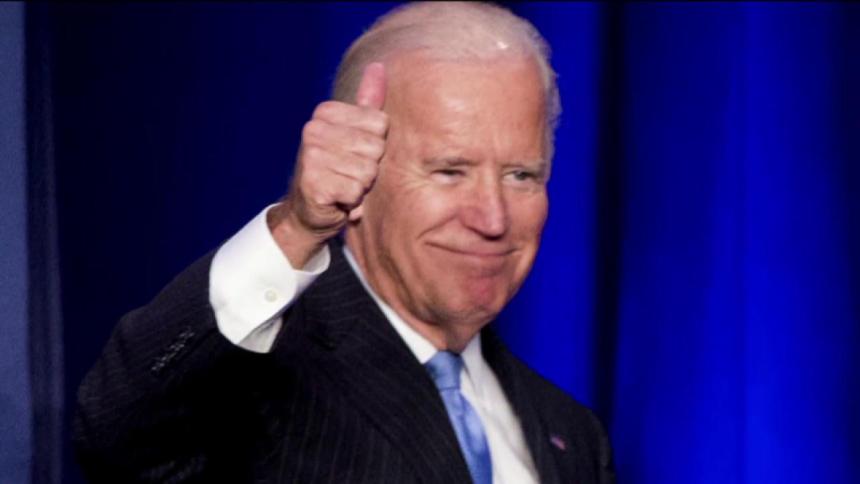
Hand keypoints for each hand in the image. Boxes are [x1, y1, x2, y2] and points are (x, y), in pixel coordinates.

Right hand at [269, 62, 387, 267]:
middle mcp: (313, 130)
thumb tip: (378, 66)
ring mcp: (310, 156)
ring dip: (361, 186)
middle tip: (348, 174)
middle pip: (376, 148)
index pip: (380, 124)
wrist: (307, 211)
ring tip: (343, 186)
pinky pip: (355, 192)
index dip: (375, 146)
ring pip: (367, 172)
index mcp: (326, 112)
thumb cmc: (338, 170)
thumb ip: (368, 101)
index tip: (355, 154)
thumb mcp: (354, 132)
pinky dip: (351, 202)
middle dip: (369, 168)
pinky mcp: (312, 184)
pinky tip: (337, 199)